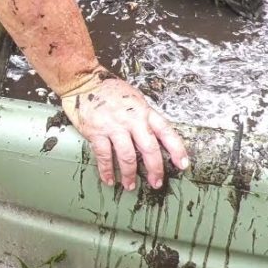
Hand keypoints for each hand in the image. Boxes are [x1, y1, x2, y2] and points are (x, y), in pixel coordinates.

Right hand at [60, 69, 189, 189]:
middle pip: (149, 148)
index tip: (183, 164)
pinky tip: (109, 179)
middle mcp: (132, 119)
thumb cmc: (109, 90)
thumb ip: (144, 117)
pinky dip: (107, 171)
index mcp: (144, 111)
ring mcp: (114, 126)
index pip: (166, 131)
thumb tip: (154, 136)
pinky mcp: (96, 132)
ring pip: (127, 156)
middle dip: (155, 169)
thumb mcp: (134, 99)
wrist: (84, 82)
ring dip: (129, 174)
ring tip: (130, 185)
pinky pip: (104, 156)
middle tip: (156, 183)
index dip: (177, 149)